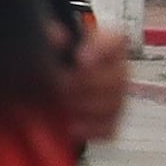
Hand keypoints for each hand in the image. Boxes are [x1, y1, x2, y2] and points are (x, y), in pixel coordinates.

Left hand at [56, 14, 134, 147]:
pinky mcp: (111, 121)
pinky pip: (109, 128)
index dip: (100, 50)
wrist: (48, 88)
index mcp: (106, 45)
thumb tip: (57, 36)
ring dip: (84, 107)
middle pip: (115, 79)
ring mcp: (117, 98)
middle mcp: (118, 70)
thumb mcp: (47, 46)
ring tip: (62, 105)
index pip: (115, 41)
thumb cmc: (54, 62)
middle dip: (84, 85)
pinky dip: (89, 130)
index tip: (79, 59)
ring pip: (113, 105)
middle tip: (59, 87)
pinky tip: (70, 126)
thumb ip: (50, 37)